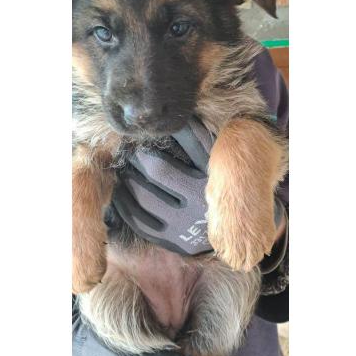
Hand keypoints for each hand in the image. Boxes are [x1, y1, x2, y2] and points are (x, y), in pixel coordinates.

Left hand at [112, 118, 285, 255]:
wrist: (235, 232)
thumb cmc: (218, 189)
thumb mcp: (217, 164)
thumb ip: (201, 140)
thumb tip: (177, 115)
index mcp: (214, 177)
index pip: (189, 142)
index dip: (167, 130)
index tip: (154, 124)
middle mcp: (200, 201)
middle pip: (157, 169)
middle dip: (138, 154)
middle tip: (129, 146)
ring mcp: (185, 224)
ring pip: (143, 196)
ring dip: (127, 177)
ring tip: (123, 166)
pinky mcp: (172, 240)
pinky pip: (138, 221)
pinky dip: (124, 203)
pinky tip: (120, 190)